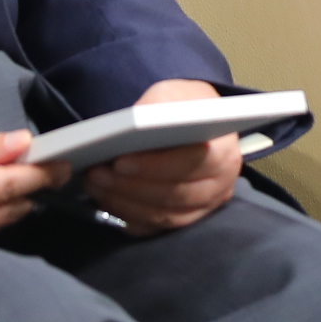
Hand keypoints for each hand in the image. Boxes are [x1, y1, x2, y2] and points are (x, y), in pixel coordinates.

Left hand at [83, 78, 243, 236]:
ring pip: (163, 214)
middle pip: (176, 194)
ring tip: (95, 184)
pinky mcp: (185, 220)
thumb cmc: (184, 107)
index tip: (120, 161)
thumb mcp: (172, 94)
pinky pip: (154, 227)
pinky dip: (128, 216)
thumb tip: (136, 122)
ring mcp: (204, 207)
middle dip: (131, 186)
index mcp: (224, 150)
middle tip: (96, 174)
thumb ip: (157, 106)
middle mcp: (221, 184)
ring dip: (124, 201)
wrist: (195, 122)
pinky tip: (106, 200)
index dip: (155, 165)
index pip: (193, 162)